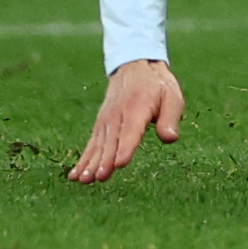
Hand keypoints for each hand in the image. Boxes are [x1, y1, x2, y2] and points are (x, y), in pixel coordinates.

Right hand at [71, 59, 182, 183]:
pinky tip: (76, 175)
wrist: (135, 68)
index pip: (131, 131)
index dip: (125, 148)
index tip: (119, 164)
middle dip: (105, 161)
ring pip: (98, 145)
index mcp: (138, 109)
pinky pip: (91, 144)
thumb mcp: (172, 97)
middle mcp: (118, 116)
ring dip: (91, 163)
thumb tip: (170, 138)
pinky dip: (83, 159)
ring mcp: (106, 121)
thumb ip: (170, 118)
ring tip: (84, 180)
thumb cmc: (157, 87)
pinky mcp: (100, 126)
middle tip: (99, 177)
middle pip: (111, 142)